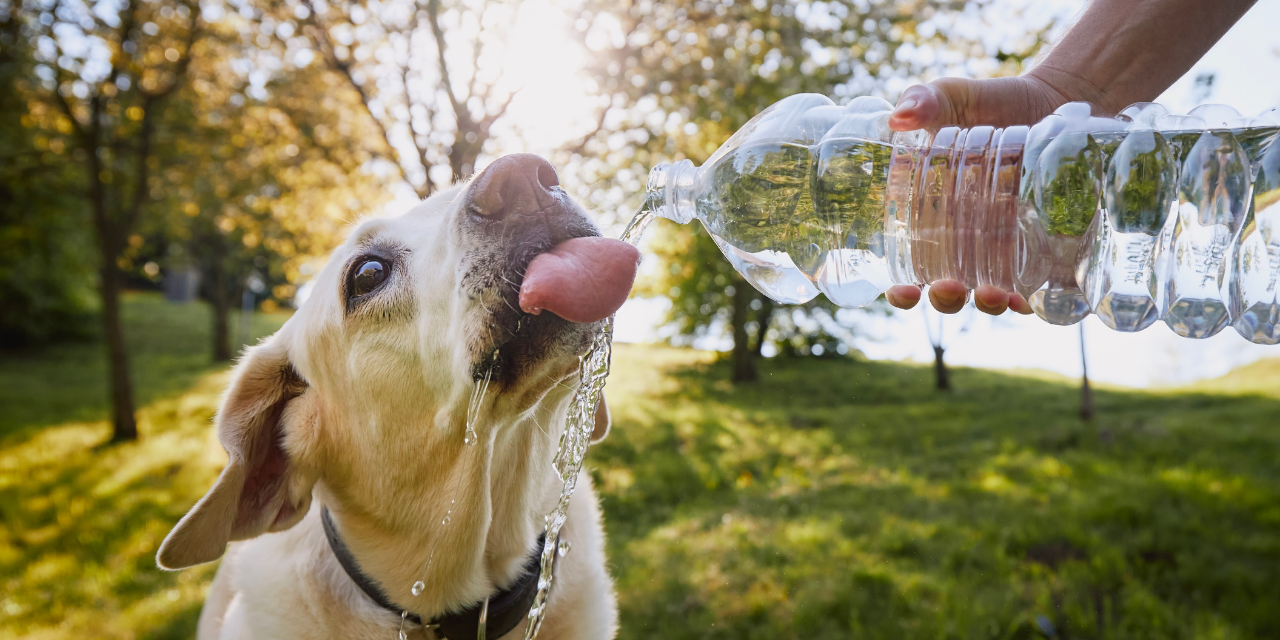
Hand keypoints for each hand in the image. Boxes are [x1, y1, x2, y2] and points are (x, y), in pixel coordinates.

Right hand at [883, 75, 1073, 315]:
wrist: (1057, 99)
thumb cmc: (993, 103)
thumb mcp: (953, 97)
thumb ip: (923, 101)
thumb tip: (898, 117)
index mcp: (931, 218)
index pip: (908, 267)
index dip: (901, 290)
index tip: (901, 292)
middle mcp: (967, 243)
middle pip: (949, 291)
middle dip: (947, 299)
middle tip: (949, 287)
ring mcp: (1008, 249)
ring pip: (994, 295)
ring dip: (990, 304)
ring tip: (994, 296)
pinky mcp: (1049, 246)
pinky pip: (1040, 286)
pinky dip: (1036, 299)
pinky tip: (1032, 299)